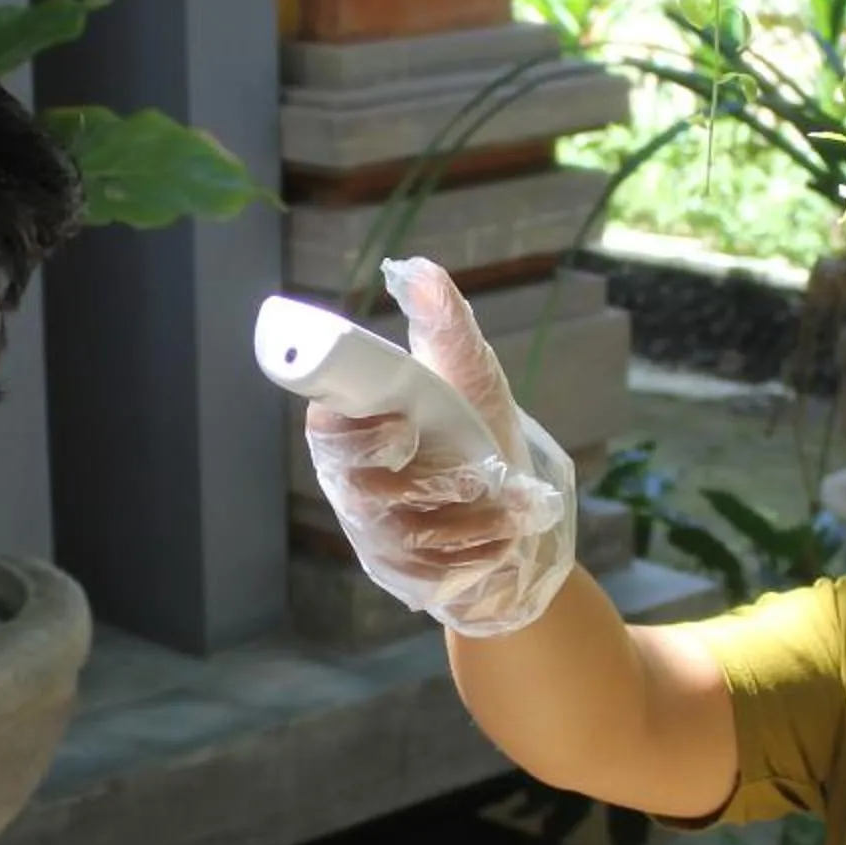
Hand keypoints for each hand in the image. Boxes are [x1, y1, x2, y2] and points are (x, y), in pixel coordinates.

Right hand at [302, 258, 577, 637]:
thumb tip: (418, 270)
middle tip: (475, 477)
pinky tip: (504, 539)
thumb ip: (444, 326)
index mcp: (356, 428)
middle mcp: (353, 483)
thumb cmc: (482, 433)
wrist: (519, 512)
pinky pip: (423, 573)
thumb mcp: (471, 376)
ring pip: (396, 535)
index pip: (326, 428)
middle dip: (419, 487)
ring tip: (509, 506)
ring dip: (462, 521)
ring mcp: (373, 533)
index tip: (405, 426)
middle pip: (353, 490)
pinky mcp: (401, 574)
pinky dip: (472, 556)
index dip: (356, 431)